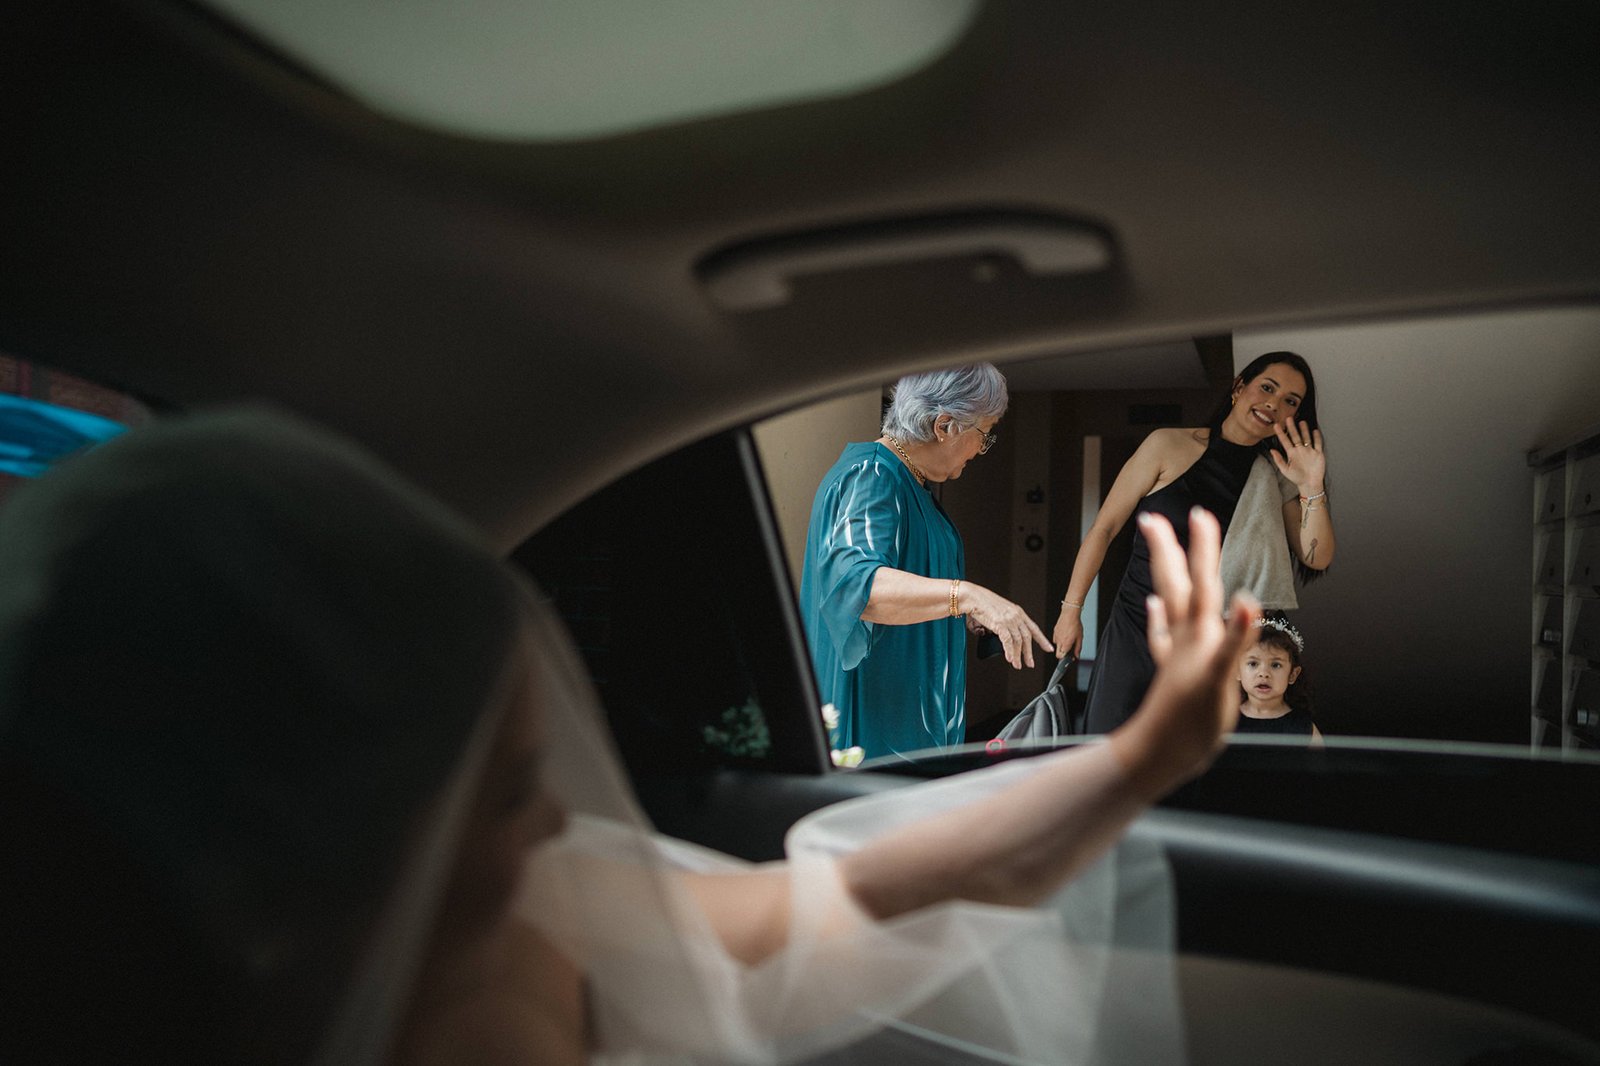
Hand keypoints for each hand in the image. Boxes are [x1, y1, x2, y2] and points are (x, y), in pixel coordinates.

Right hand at [961, 584, 1052, 668]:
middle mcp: (1015, 615)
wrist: (972, 597)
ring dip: (1018, 655)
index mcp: (1017, 611)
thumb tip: (1003, 636)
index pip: (1034, 627)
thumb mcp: (999, 611)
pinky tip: (1010, 658)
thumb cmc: (982, 602)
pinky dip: (1009, 651)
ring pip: (1018, 641)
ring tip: (1017, 664)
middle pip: (1027, 637)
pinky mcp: (1000, 623)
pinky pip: (1007, 641)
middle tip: (1030, 663)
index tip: (1048, 648)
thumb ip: (1005, 623)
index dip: (1042, 639)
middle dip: (1029, 652)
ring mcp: (1009, 619)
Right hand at [1050, 605, 1083, 659]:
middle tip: (1069, 651)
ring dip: (1062, 646)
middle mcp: (1059, 641)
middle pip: (1057, 653)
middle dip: (1062, 654)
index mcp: (1065, 644)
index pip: (1060, 657)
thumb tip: (1077, 656)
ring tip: (1068, 640)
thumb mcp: (1079, 638)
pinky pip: (1056, 639)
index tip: (1069, 658)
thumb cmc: (1075, 624)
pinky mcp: (1054, 632)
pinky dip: (1060, 639)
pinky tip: (1065, 635)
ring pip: (1057, 646)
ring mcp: (1056, 636)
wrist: (1069, 614)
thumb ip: (1078, 648)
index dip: (1065, 659)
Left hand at [1110, 509, 1260, 794]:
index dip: (1202, 550)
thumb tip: (1245, 601)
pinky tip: (1155, 607)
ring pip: (1171, 602)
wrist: (1158, 756)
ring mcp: (1178, 653)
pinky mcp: (1173, 671)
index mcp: (1199, 637)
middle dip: (1171, 549)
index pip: (1202, 583)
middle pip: (1179, 584)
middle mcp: (1187, 639)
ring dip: (1168, 574)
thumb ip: (1234, 640)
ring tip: (1158, 549)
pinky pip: (1164, 637)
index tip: (1199, 515)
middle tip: (1154, 517)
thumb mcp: (1220, 681)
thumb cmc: (1189, 724)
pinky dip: (1160, 618)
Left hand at [1270, 421, 1325, 494]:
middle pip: (1295, 436)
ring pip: (1306, 438)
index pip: (1285, 441)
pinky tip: (1315, 431)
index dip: (1281, 433)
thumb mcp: (1285, 470)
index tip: (1276, 425)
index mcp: (1292, 454)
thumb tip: (1272, 450)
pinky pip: (1317, 443)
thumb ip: (1279, 460)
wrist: (1310, 484)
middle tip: (1288, 418)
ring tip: (1301, 422)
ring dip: (1304, 430)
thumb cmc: (1297, 478)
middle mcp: (1300, 451)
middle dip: (1292, 427)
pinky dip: (1316, 437)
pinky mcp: (1318, 454)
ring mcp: (1309, 451)